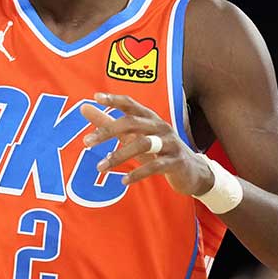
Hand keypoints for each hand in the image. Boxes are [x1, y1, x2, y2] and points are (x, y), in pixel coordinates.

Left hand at [79, 92, 215, 195]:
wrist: (192, 171)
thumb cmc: (158, 150)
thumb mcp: (133, 136)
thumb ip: (108, 123)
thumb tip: (84, 107)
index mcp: (149, 118)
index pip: (131, 104)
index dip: (114, 100)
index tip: (96, 97)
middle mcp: (160, 126)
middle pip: (132, 123)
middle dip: (108, 132)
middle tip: (86, 142)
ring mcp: (170, 143)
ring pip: (143, 144)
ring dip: (119, 155)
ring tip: (101, 166)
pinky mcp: (176, 161)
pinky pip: (155, 166)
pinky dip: (138, 173)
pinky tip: (124, 181)